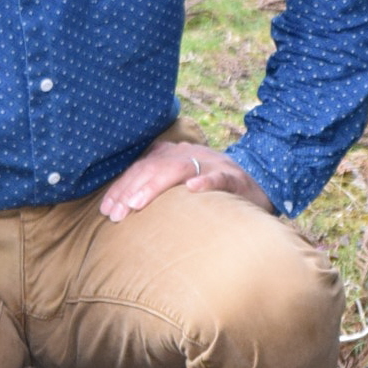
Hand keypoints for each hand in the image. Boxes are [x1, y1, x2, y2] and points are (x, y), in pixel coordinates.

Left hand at [99, 138, 271, 222]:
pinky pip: (219, 178)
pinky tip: (192, 190)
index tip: (106, 209)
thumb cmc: (214, 190)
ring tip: (136, 203)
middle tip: (115, 213)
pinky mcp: (235, 177)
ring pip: (179, 169)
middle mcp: (191, 155)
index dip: (122, 186)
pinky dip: (206, 182)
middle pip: (154, 167)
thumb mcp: (184, 181)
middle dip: (131, 189)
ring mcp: (213, 164)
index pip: (142, 167)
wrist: (260, 182)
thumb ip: (159, 184)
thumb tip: (124, 203)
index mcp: (175, 155)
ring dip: (155, 186)